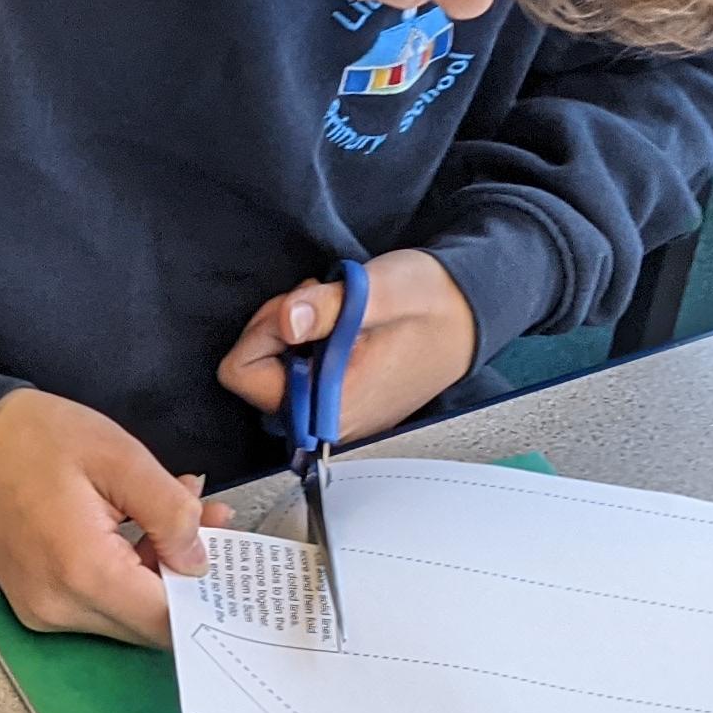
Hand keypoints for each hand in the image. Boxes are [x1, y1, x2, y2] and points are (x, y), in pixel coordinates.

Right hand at [0, 390, 228, 646]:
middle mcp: (60, 607)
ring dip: (159, 574)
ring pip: (128, 616)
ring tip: (174, 514)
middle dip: (186, 578)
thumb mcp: (119, 455)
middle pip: (149, 623)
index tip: (229, 558)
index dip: (206, 594)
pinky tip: (138, 530)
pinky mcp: (39, 607)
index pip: (166, 619)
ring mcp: (45, 613)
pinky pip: (101, 606)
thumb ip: (170, 510)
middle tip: (209, 521)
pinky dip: (129, 576)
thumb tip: (200, 560)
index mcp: (82, 571)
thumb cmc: (34, 439)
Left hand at [216, 250, 478, 445]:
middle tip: (316, 308)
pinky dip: (304, 347)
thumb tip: (286, 321)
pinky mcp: (339, 404)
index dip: (263, 332)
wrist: (469, 313)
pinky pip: (295, 378)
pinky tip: (336, 329)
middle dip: (274, 333)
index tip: (298, 311)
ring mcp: (334, 416)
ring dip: (289, 338)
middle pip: (253, 377)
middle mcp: (330, 423)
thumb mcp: (379, 290)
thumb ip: (328, 306)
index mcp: (335, 405)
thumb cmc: (431, 301)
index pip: (244, 377)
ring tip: (331, 315)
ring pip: (271, 375)